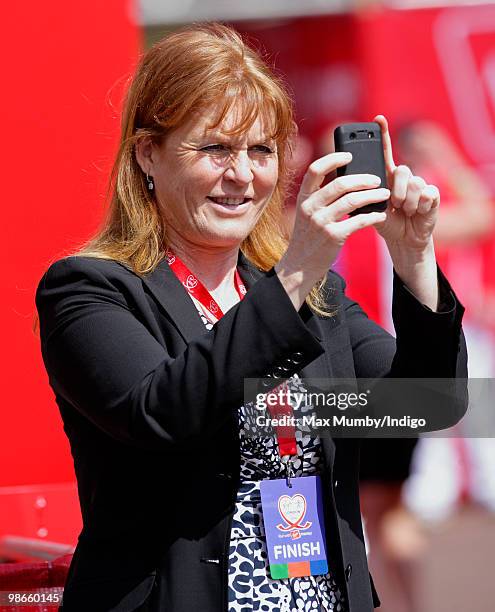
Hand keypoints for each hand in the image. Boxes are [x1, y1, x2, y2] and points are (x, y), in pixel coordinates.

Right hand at [275, 152, 388, 309]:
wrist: (300, 266)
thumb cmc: (308, 237)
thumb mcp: (307, 214)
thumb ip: (320, 198)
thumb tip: (348, 179)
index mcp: (303, 198)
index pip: (315, 170)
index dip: (333, 159)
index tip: (349, 155)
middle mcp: (310, 208)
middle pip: (340, 184)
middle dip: (363, 179)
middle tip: (377, 179)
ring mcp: (321, 222)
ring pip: (352, 201)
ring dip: (372, 196)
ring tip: (385, 195)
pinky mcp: (333, 237)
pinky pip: (358, 221)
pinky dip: (373, 216)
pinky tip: (381, 215)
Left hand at [373, 115, 439, 251]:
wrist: (402, 238)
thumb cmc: (384, 221)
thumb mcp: (370, 207)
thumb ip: (363, 193)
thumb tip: (353, 183)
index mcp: (387, 176)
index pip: (385, 151)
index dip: (383, 134)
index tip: (377, 118)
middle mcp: (405, 177)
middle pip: (402, 169)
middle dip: (396, 190)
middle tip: (395, 204)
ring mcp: (420, 185)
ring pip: (415, 182)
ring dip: (407, 202)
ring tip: (405, 211)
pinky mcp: (432, 195)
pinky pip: (427, 193)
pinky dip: (420, 207)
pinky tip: (417, 213)